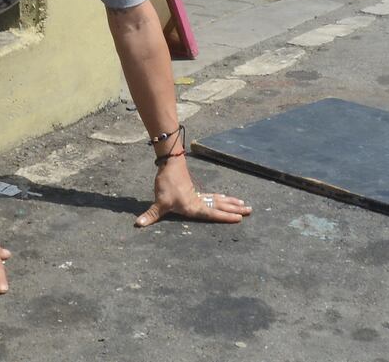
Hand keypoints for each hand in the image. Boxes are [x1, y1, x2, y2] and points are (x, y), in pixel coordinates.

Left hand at [134, 157, 251, 227]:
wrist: (170, 163)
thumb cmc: (166, 183)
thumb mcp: (159, 202)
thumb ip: (151, 215)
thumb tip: (138, 225)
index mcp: (193, 206)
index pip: (212, 213)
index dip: (225, 216)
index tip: (239, 218)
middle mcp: (199, 201)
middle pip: (220, 205)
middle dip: (235, 209)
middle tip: (250, 210)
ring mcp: (199, 195)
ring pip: (219, 200)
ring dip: (232, 203)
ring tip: (245, 205)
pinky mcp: (196, 191)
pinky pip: (214, 196)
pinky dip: (223, 198)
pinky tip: (228, 199)